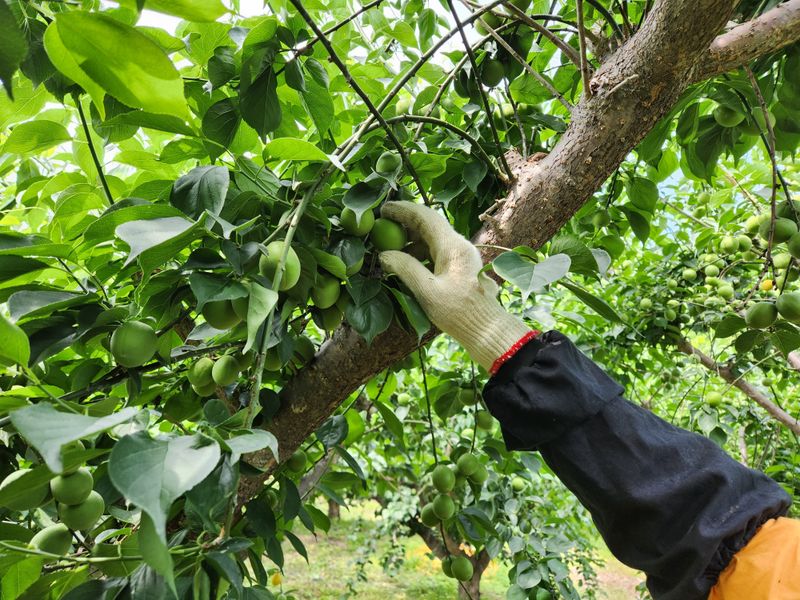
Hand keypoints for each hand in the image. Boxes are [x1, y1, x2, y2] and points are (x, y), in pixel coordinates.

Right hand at [378, 201, 530, 370]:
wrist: (487, 329)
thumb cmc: (459, 313)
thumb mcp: (427, 292)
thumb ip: (405, 269)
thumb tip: (384, 255)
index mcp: (453, 246)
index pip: (425, 216)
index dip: (402, 210)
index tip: (383, 209)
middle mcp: (459, 245)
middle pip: (429, 224)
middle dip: (405, 222)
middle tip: (381, 224)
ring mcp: (462, 256)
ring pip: (433, 238)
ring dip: (411, 239)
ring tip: (389, 246)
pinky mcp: (461, 268)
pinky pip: (437, 252)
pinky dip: (419, 252)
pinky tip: (406, 263)